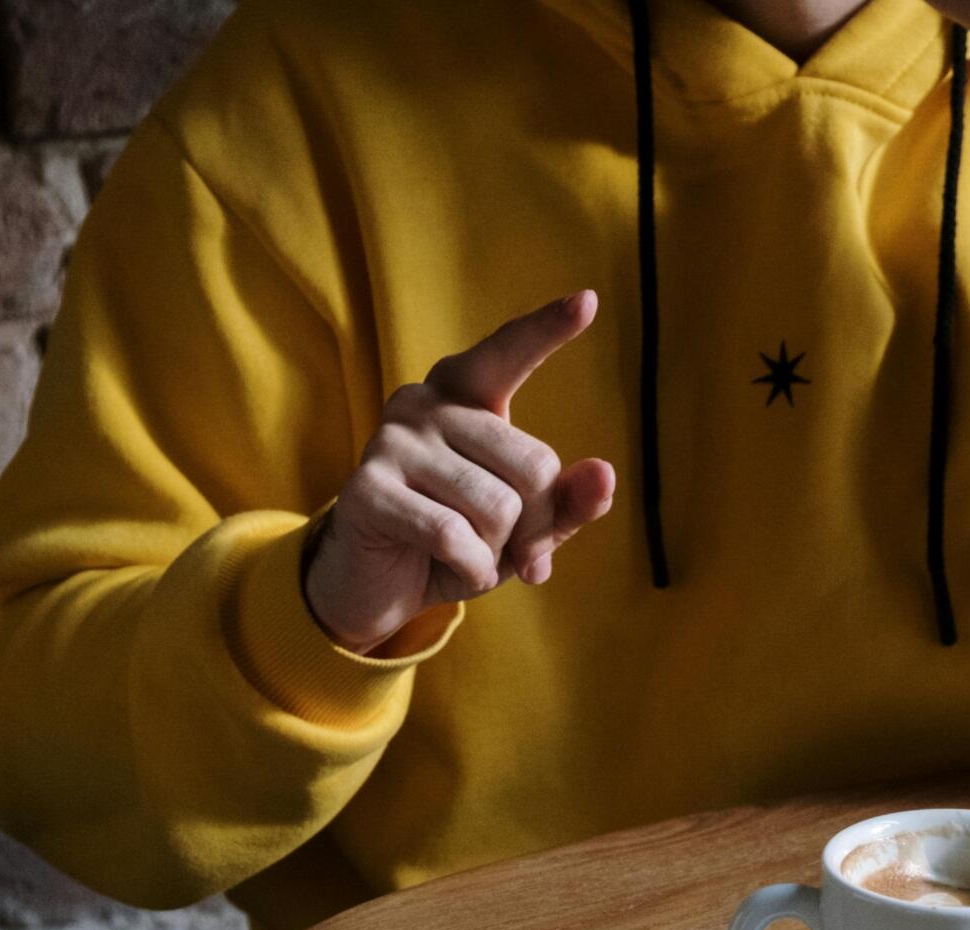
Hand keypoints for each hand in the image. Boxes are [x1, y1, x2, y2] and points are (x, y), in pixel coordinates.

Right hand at [304, 292, 618, 652]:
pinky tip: (450, 569)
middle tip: (507, 549)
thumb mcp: (521, 526)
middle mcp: (424, 402)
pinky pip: (451, 535)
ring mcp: (390, 441)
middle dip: (535, 526)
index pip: (507, 353)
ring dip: (496, 553)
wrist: (377, 587)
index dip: (546, 329)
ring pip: (497, 508)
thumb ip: (565, 502)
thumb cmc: (456, 543)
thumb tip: (604, 475)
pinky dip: (468, 569)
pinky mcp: (365, 489)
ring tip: (468, 556)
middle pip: (534, 466)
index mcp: (463, 393)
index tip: (588, 302)